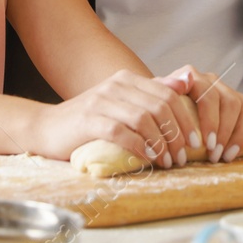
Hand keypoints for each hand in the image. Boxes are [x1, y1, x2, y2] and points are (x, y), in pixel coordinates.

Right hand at [31, 69, 201, 166]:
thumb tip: (188, 81)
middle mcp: (115, 85)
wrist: (47, 128)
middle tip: (183, 157)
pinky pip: (122, 132)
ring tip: (168, 162)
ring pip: (144, 119)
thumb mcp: (122, 103)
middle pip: (160, 106)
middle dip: (177, 134)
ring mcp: (101, 101)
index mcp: (127, 80)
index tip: (195, 142)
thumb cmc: (89, 121)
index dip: (186, 119)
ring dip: (161, 144)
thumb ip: (152, 93)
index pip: (168, 95)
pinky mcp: (89, 120)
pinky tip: (147, 159)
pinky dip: (139, 147)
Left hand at [165, 66, 242, 162]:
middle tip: (216, 155)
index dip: (211, 120)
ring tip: (227, 156)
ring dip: (239, 135)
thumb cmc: (162, 109)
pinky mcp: (242, 103)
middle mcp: (213, 81)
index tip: (207, 144)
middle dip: (226, 132)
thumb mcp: (157, 101)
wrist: (168, 109)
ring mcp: (228, 90)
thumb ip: (165, 90)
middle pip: (230, 103)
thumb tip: (180, 84)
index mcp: (193, 77)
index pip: (208, 95)